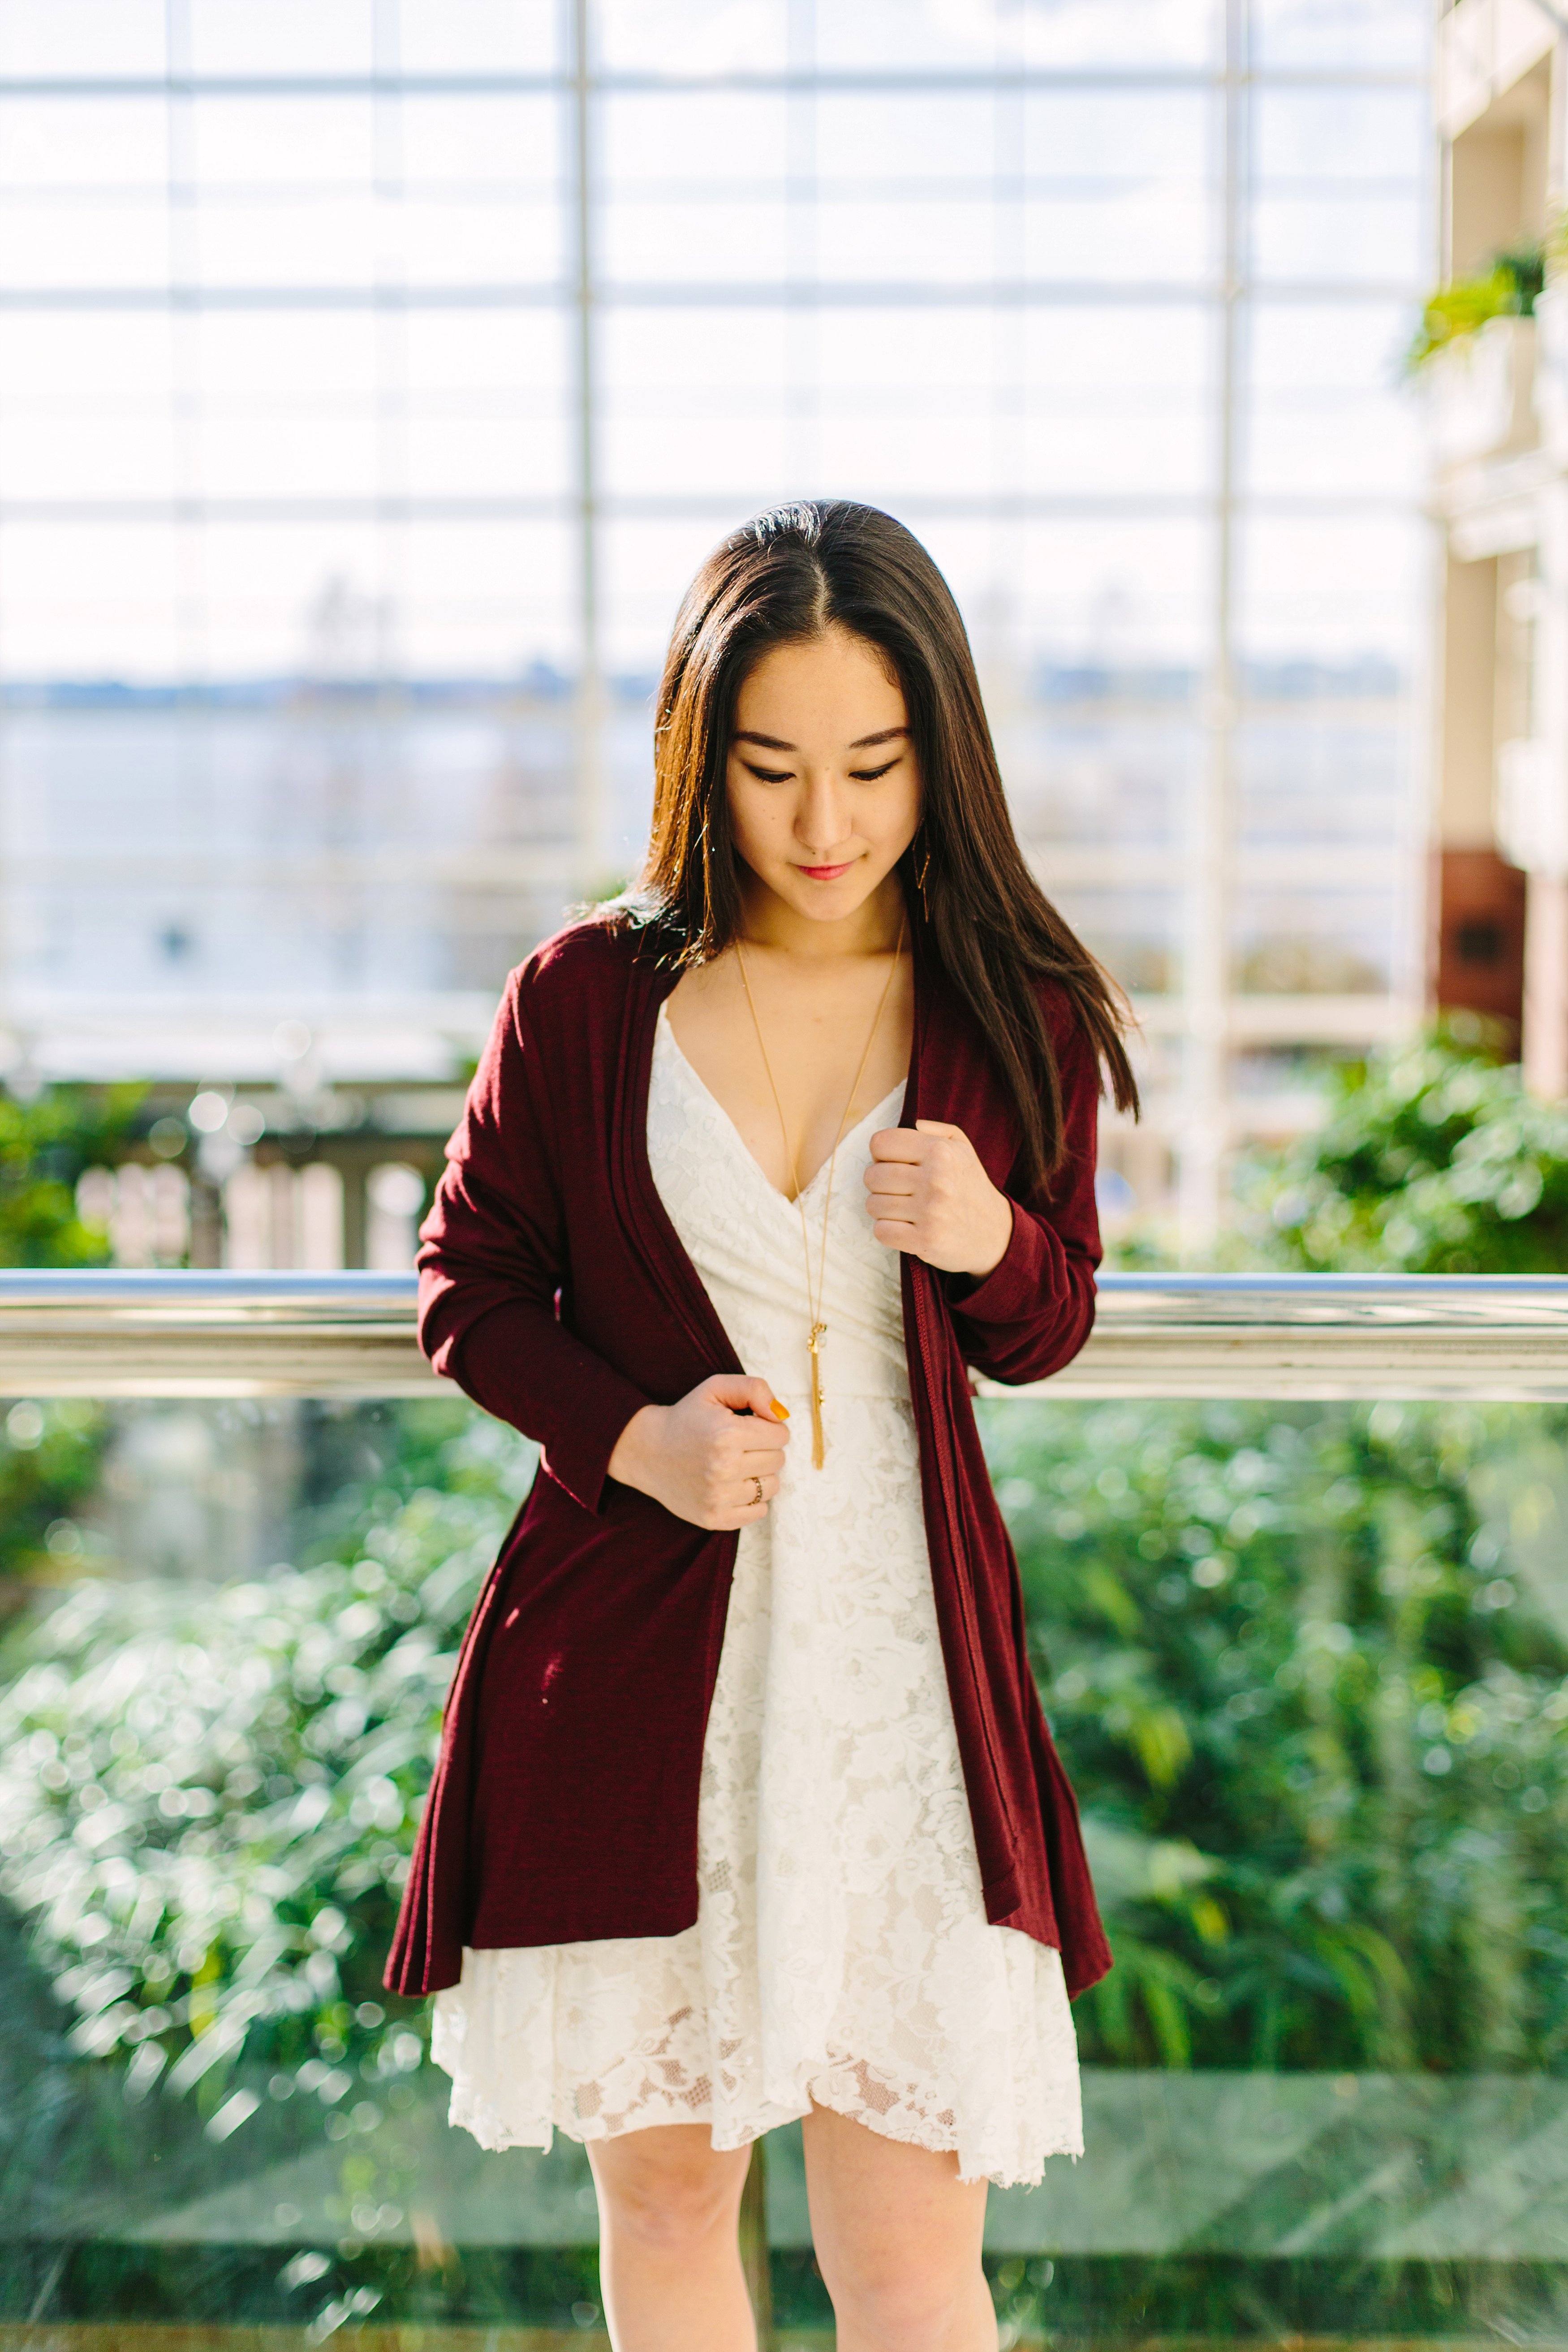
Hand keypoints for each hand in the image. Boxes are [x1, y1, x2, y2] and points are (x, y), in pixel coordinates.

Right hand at [607, 1373, 790, 1530]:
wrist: (647, 1451)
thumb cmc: (686, 1418)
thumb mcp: (716, 1388)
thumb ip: (755, 1390)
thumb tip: (782, 1415)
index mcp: (728, 1434)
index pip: (781, 1435)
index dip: (768, 1427)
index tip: (749, 1427)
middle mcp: (724, 1468)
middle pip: (778, 1461)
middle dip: (764, 1449)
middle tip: (740, 1445)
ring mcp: (718, 1497)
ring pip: (771, 1487)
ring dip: (760, 1475)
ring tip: (737, 1465)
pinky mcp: (713, 1517)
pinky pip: (758, 1512)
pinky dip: (752, 1500)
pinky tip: (733, 1486)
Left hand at [864, 1119, 1013, 1277]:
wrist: (995, 1233)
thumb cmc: (969, 1187)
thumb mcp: (962, 1148)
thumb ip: (936, 1130)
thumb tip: (914, 1124)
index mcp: (939, 1151)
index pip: (880, 1143)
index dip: (882, 1155)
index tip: (895, 1164)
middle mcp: (936, 1179)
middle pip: (872, 1176)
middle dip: (880, 1185)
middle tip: (900, 1191)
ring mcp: (931, 1211)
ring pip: (873, 1205)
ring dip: (884, 1210)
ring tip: (905, 1210)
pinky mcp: (925, 1240)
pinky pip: (881, 1231)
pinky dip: (888, 1231)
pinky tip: (905, 1228)